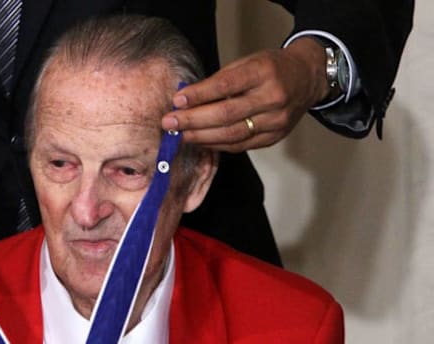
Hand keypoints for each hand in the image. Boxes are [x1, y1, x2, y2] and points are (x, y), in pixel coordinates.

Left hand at [162, 37, 330, 152]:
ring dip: (201, 137)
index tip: (177, 101)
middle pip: (226, 115)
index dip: (199, 95)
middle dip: (192, 121)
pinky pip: (240, 146)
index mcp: (264, 73)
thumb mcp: (248, 63)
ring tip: (180, 134)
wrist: (307, 78)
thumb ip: (220, 81)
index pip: (225, 86)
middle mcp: (273, 98)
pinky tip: (201, 141)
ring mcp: (276, 121)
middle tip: (169, 123)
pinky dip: (217, 145)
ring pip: (232, 135)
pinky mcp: (274, 137)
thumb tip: (186, 99)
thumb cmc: (271, 68)